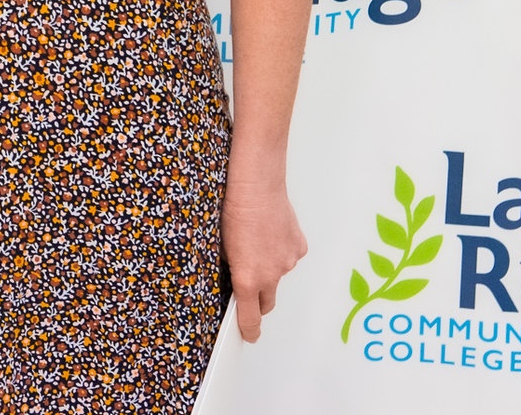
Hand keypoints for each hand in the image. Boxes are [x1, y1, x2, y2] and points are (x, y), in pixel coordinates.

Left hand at [222, 172, 306, 341]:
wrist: (257, 184)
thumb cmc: (234, 209)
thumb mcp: (221, 244)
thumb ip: (231, 267)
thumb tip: (233, 277)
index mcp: (248, 278)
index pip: (250, 317)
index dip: (249, 330)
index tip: (248, 336)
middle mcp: (272, 275)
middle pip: (267, 301)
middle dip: (258, 299)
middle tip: (248, 283)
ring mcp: (288, 262)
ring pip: (278, 276)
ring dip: (269, 268)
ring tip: (257, 242)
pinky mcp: (300, 247)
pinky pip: (289, 257)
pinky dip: (281, 251)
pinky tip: (270, 233)